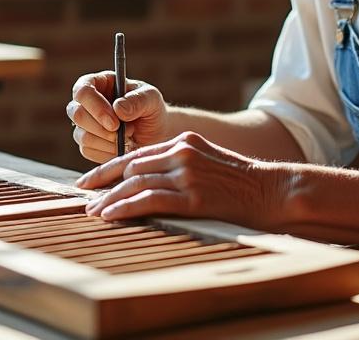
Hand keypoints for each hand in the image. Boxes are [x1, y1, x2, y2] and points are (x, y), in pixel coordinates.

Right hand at [67, 71, 169, 162]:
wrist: (157, 134)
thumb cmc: (152, 110)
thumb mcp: (151, 99)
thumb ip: (137, 100)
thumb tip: (118, 108)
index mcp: (99, 84)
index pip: (82, 91)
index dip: (95, 107)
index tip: (114, 123)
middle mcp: (87, 103)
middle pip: (76, 114)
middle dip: (101, 128)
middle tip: (127, 132)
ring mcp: (84, 124)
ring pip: (81, 135)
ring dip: (108, 141)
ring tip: (129, 136)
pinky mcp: (87, 144)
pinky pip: (88, 150)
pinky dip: (108, 152)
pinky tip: (123, 147)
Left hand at [75, 131, 285, 228]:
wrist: (273, 191)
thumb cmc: (242, 184)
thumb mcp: (209, 162)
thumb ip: (181, 165)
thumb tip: (149, 181)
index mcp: (184, 141)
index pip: (136, 154)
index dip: (109, 168)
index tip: (90, 181)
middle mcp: (182, 153)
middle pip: (131, 168)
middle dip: (104, 185)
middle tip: (84, 200)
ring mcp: (187, 174)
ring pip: (135, 184)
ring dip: (109, 200)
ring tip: (92, 213)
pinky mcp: (193, 197)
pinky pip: (149, 201)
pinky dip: (125, 208)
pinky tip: (110, 216)